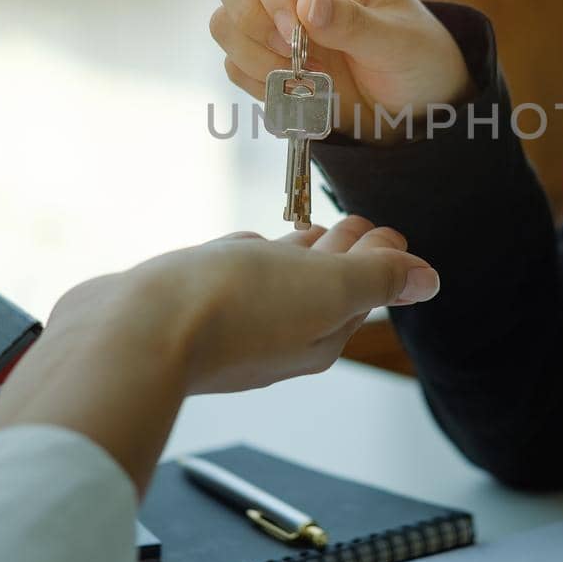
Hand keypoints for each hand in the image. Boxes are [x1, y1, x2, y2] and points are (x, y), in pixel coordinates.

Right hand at [166, 217, 439, 393]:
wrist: (134, 334)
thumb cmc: (232, 308)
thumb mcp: (326, 285)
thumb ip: (376, 278)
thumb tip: (427, 281)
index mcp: (320, 334)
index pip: (363, 290)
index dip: (380, 258)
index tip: (387, 231)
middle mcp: (277, 336)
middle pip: (322, 288)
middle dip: (343, 255)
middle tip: (356, 225)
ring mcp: (229, 324)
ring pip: (275, 281)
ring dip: (295, 256)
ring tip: (306, 231)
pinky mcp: (187, 307)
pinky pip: (227, 278)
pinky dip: (244, 258)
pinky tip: (242, 245)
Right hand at [205, 0, 472, 141]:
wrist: (413, 107)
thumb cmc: (417, 59)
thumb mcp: (401, 44)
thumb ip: (356, 24)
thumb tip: (306, 4)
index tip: (292, 27)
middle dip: (248, 14)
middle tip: (290, 52)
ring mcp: (270, 15)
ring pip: (223, 20)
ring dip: (257, 58)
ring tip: (311, 80)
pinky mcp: (262, 55)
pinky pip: (232, 64)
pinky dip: (262, 85)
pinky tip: (304, 93)